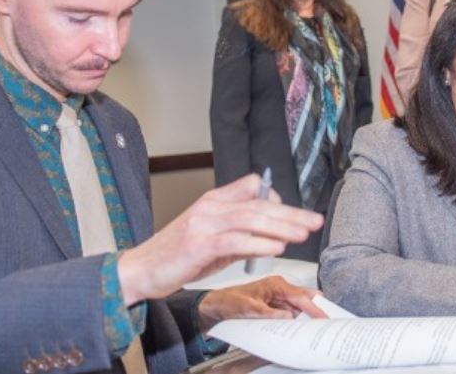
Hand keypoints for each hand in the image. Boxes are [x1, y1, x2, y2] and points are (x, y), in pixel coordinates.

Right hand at [117, 174, 323, 304]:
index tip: (292, 215)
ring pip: (252, 219)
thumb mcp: (212, 238)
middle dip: (292, 213)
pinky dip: (260, 243)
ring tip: (303, 235)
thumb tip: (271, 236)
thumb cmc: (177, 256)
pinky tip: (277, 248)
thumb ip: (239, 233)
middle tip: (315, 221)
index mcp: (213, 200)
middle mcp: (211, 206)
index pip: (252, 185)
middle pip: (260, 203)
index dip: (275, 198)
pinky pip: (237, 240)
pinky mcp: (199, 244)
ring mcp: (204, 224)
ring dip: (282, 227)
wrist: (141, 270)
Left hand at [198, 276, 326, 333]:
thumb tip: (288, 316)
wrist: (215, 306)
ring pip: (298, 308)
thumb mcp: (248, 308)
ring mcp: (277, 298)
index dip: (314, 308)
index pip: (301, 297)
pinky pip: (289, 314)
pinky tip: (298, 329)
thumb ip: (269, 312)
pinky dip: (295, 321)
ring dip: (304, 318)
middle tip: (324, 323)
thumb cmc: (229, 300)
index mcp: (276, 284)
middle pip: (303, 301)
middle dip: (314, 311)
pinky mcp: (274, 307)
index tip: (324, 318)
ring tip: (313, 329)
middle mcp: (279, 289)